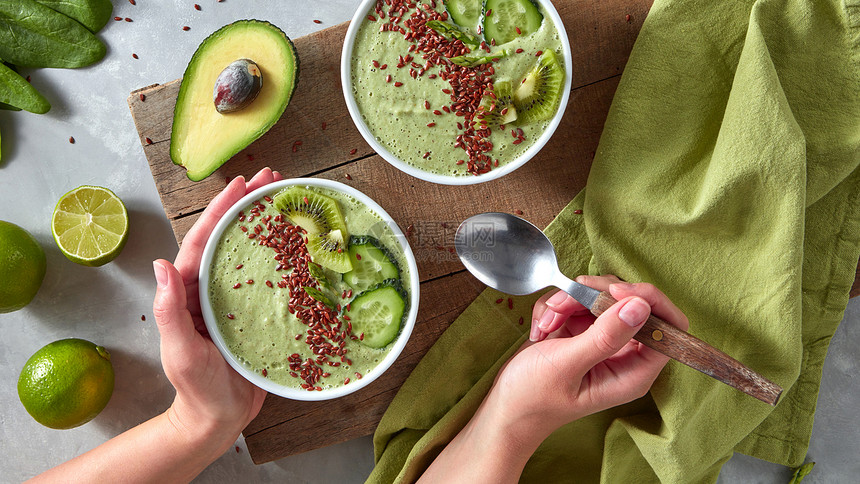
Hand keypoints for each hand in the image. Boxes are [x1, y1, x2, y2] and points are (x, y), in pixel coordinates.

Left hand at [152, 168, 280, 446]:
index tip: (240, 183)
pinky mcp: (258, 314)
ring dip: (270, 226)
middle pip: (231, 237)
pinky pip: (272, 280)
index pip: (204, 240)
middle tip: (273, 178)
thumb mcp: (179, 351)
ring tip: (291, 201)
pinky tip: (306, 248)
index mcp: (190, 290)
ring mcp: (237, 300)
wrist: (218, 419)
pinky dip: (288, 260)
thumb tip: (160, 263)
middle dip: (248, 205)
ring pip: (254, 253)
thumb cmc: (195, 388)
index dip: (221, 209)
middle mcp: (214, 288)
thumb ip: (170, 309)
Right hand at [494, 275, 688, 439]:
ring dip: (569, 301)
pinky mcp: (582, 330)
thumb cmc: (534, 398)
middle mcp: (624, 354)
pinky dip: (556, 306)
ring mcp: (602, 340)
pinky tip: (542, 329)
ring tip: (547, 324)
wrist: (505, 408)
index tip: (614, 292)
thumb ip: (605, 336)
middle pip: (631, 302)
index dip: (648, 301)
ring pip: (601, 296)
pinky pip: (578, 300)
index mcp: (633, 372)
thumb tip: (640, 306)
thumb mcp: (568, 365)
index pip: (669, 328)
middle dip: (594, 296)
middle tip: (562, 306)